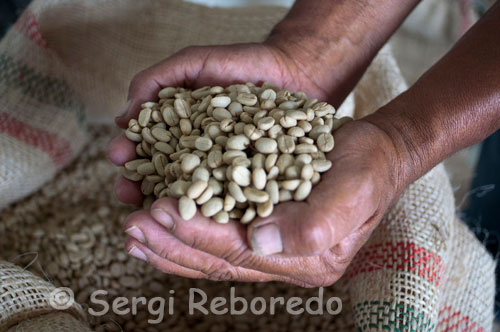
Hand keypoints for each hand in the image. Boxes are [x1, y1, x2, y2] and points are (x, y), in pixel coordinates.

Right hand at [109, 41, 339, 205]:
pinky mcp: (251, 181)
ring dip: (168, 204)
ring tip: (152, 208)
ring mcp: (224, 171)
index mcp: (180, 132)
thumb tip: (122, 116)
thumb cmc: (241, 65)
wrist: (293, 71)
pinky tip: (199, 217)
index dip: (130, 154)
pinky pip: (230, 197)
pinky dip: (213, 209)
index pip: (147, 148)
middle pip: (163, 177)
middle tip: (125, 193)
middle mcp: (199, 156)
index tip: (117, 158)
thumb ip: (156, 81)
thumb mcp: (193, 63)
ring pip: (192, 193)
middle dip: (141, 185)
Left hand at [115, 120, 402, 286]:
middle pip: (217, 260)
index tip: (161, 210)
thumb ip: (314, 223)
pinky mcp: (262, 231)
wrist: (374, 155)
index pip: (240, 253)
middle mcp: (285, 261)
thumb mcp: (353, 187)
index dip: (198, 233)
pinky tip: (160, 223)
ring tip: (132, 230)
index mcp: (307, 259)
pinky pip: (217, 240)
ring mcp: (273, 249)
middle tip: (132, 226)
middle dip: (172, 243)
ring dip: (169, 243)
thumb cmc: (366, 167)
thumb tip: (261, 242)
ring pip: (210, 255)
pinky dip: (185, 233)